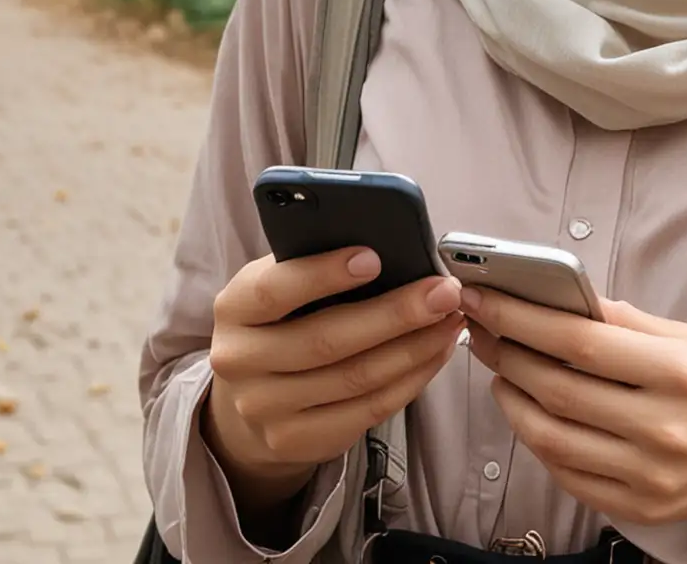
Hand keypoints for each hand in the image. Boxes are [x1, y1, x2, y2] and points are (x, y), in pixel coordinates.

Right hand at [204, 249, 463, 511]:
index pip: (274, 291)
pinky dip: (411, 380)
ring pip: (355, 380)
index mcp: (234, 309)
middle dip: (396, 314)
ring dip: (415, 348)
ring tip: (452, 319)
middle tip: (444, 291)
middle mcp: (241, 363)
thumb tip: (389, 245)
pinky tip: (436, 352)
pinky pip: (368, 411)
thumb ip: (314, 263)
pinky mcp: (297, 442)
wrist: (248, 394)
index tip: (374, 257)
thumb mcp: (281, 281)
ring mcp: (266, 410)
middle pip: (327, 341)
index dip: (323, 275)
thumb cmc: (280, 317)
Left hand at [463, 289, 686, 530]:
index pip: (580, 341)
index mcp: (678, 372)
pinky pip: (569, 476)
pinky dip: (537, 441)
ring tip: (498, 367)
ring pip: (553, 437)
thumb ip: (625, 321)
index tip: (486, 295)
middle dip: (507, 352)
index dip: (523, 318)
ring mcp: (649, 476)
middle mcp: (662, 427)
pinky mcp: (640, 508)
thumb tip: (563, 297)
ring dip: (512, 398)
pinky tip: (527, 411)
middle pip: (558, 388)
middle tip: (482, 325)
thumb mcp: (686, 337)